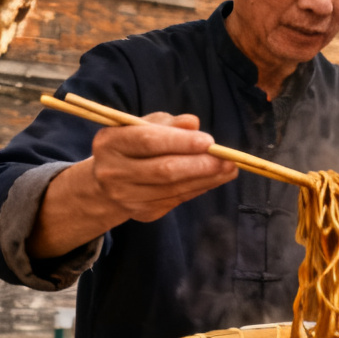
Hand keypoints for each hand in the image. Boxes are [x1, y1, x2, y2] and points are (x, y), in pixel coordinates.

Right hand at [87, 112, 237, 222]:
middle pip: (163, 171)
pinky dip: (198, 189)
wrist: (109, 182)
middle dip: (200, 165)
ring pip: (173, 190)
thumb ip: (167, 123)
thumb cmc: (131, 146)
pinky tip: (213, 179)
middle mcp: (113, 172)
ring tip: (229, 169)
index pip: (148, 141)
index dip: (181, 142)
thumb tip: (193, 123)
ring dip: (206, 179)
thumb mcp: (143, 126)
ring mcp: (126, 197)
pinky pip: (176, 200)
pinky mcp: (142, 214)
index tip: (209, 141)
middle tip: (228, 159)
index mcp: (110, 143)